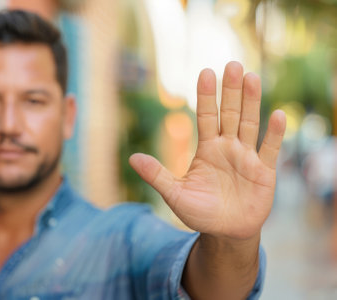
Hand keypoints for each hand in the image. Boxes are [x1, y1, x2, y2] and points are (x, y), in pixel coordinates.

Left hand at [130, 61, 285, 239]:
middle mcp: (227, 147)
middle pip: (229, 114)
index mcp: (207, 149)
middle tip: (232, 64)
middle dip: (231, 90)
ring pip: (249, 124)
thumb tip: (131, 158)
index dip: (206, 96)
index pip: (206, 117)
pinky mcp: (264, 171)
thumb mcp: (175, 194)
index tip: (205, 72)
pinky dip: (274, 133)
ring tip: (252, 77)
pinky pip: (270, 149)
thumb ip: (157, 175)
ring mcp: (247, 157)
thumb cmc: (200, 212)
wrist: (226, 232)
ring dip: (251, 102)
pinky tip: (278, 114)